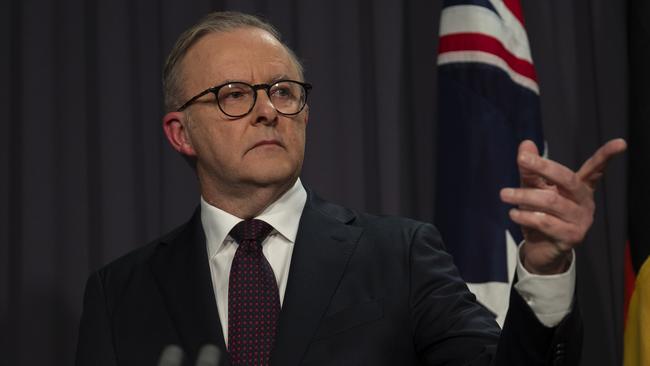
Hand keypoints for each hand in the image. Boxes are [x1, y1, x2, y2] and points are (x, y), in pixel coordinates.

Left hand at [499, 139, 626, 274]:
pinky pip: (546, 222)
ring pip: (551, 201)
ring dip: (524, 196)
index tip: (620, 142)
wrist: (539, 250)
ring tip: (504, 194)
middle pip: (567, 179)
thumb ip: (530, 170)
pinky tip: (513, 213)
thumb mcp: (533, 189)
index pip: (595, 169)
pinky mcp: (571, 236)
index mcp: (580, 187)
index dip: (606, 156)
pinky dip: (526, 216)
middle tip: (521, 159)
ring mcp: (581, 220)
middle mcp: (584, 202)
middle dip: (543, 166)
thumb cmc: (539, 214)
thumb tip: (525, 144)